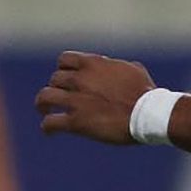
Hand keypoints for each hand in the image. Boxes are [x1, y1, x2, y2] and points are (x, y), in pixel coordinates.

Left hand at [34, 51, 156, 143]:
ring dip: (43, 103)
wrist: (148, 113)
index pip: (64, 60)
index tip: (67, 77)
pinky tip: (50, 131)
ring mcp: (76, 101)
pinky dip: (47, 126)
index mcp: (92, 64)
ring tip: (44, 110)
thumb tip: (113, 67)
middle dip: (57, 88)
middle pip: (54, 79)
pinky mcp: (76, 122)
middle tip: (60, 97)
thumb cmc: (145, 93)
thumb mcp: (132, 69)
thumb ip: (116, 67)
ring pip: (45, 97)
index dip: (63, 69)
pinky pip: (51, 122)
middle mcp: (80, 79)